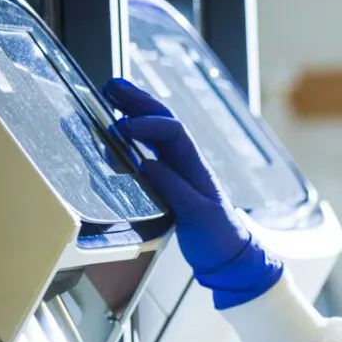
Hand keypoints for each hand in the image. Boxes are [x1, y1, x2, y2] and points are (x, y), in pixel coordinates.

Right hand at [102, 77, 281, 308]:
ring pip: (156, 133)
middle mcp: (187, 163)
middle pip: (164, 122)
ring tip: (112, 94)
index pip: (173, 132)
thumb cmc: (219, 237)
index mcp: (197, 167)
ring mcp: (179, 171)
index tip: (121, 127)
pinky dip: (135, 136)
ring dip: (135, 112)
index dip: (147, 124)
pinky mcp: (170, 183)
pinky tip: (120, 129)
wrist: (229, 257)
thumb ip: (173, 188)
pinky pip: (151, 151)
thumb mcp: (197, 215)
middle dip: (139, 101)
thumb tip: (146, 162)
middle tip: (112, 84)